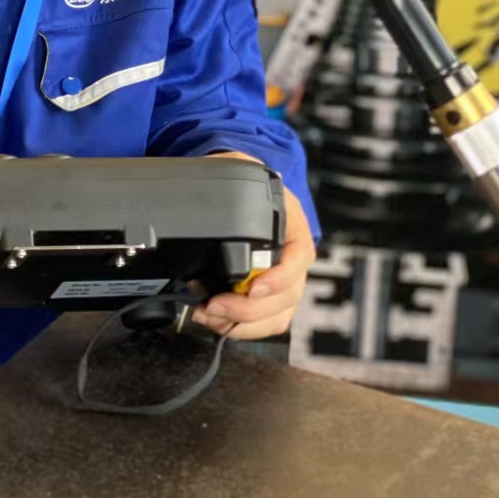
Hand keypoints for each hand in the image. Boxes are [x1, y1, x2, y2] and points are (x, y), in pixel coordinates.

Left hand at [193, 154, 315, 340]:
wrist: (250, 193)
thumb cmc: (247, 183)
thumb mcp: (239, 169)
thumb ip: (228, 173)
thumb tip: (200, 187)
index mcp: (293, 226)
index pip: (298, 257)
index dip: (278, 278)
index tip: (253, 286)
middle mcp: (294, 258)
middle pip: (286, 296)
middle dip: (246, 309)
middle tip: (212, 305)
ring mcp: (286, 281)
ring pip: (276, 316)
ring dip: (240, 323)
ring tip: (207, 313)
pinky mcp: (272, 298)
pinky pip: (266, 323)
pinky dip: (240, 328)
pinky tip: (215, 319)